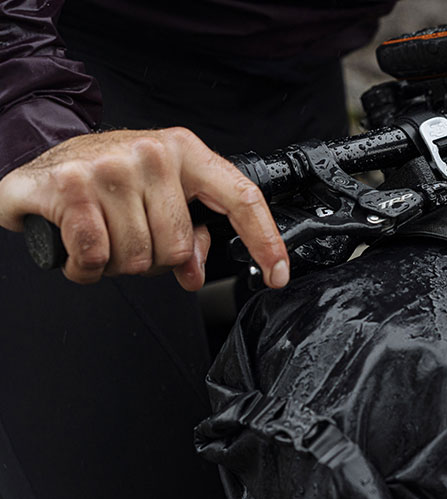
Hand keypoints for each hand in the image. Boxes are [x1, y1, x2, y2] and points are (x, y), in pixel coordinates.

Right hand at [0, 128, 289, 289]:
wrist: (42, 160)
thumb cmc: (109, 180)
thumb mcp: (160, 196)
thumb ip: (189, 232)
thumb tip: (194, 270)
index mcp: (186, 151)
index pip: (241, 198)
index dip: (265, 240)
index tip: (278, 274)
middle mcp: (153, 154)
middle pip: (177, 246)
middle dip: (153, 260)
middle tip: (130, 240)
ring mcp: (111, 167)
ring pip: (136, 257)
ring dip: (115, 265)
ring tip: (102, 238)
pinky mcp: (70, 185)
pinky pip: (95, 257)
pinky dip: (85, 268)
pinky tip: (77, 250)